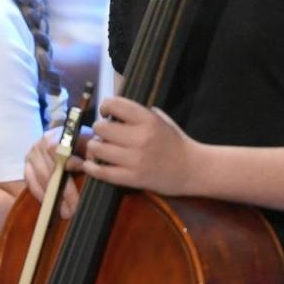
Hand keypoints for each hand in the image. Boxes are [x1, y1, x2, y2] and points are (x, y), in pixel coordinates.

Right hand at [24, 126, 90, 218]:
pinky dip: (41, 196)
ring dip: (54, 198)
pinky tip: (51, 206)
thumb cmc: (79, 143)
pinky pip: (31, 185)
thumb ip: (91, 149)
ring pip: (42, 180)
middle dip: (65, 191)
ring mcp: (31, 156)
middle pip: (51, 170)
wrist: (63, 140)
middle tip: (75, 207)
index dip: (70, 163)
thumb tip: (94, 160)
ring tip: (66, 212)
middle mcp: (40, 144)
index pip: (59, 151)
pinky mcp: (26, 167)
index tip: (82, 175)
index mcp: (55, 136)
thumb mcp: (87, 142)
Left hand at [83, 96, 198, 194]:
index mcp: (148, 119)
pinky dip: (91, 167)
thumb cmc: (175, 142)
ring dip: (94, 147)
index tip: (106, 112)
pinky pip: (101, 172)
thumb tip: (112, 109)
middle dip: (99, 129)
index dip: (105, 106)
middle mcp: (140, 137)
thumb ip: (138, 113)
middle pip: (101, 128)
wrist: (193, 169)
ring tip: (100, 148)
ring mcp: (135, 159)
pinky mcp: (132, 178)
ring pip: (97, 149)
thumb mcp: (161, 119)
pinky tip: (90, 164)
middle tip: (104, 133)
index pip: (114, 104)